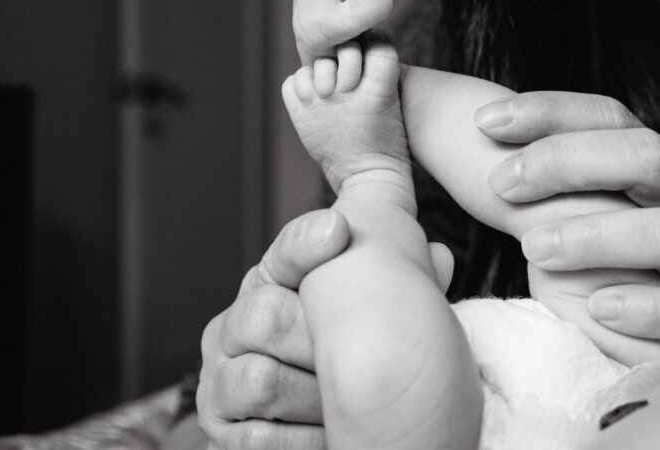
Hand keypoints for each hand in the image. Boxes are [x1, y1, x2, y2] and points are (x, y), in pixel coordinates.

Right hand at [197, 209, 455, 448]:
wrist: (347, 431)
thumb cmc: (370, 364)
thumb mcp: (392, 309)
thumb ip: (404, 274)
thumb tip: (439, 255)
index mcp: (282, 280)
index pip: (290, 250)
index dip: (310, 243)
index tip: (338, 232)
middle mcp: (243, 319)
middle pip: (266, 315)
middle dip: (322, 347)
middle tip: (355, 364)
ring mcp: (225, 373)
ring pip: (259, 377)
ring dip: (316, 401)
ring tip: (345, 410)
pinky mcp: (220, 426)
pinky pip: (250, 435)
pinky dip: (299, 444)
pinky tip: (329, 439)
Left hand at [475, 91, 659, 368]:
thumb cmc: (599, 285)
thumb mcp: (559, 228)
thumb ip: (528, 186)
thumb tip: (464, 126)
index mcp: (654, 175)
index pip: (611, 118)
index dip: (550, 111)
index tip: (485, 122)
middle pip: (650, 155)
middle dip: (569, 162)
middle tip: (502, 187)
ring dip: (600, 237)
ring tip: (534, 252)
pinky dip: (650, 308)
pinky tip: (600, 308)